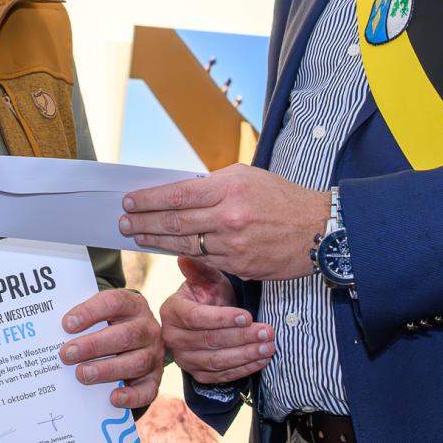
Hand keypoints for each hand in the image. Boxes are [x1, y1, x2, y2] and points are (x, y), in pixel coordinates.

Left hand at [57, 288, 162, 409]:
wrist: (137, 341)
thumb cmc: (111, 325)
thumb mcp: (103, 314)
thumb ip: (85, 319)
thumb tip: (55, 333)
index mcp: (132, 305)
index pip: (114, 302)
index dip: (90, 312)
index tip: (67, 324)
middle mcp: (147, 328)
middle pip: (124, 336)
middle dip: (93, 346)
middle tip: (66, 354)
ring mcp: (153, 354)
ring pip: (136, 362)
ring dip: (106, 370)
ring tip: (81, 374)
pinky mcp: (155, 378)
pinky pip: (148, 389)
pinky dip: (132, 396)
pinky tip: (113, 398)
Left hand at [119, 163, 327, 280]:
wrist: (319, 229)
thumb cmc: (282, 197)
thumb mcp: (247, 177)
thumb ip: (213, 185)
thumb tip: (179, 193)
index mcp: (229, 188)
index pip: (177, 194)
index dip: (148, 199)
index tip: (128, 201)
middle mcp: (228, 217)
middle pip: (175, 221)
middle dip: (143, 222)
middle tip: (123, 223)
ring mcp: (234, 245)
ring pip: (185, 244)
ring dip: (156, 241)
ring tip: (137, 237)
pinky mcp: (241, 266)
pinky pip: (205, 260)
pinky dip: (183, 254)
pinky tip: (168, 249)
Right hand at [160, 257, 273, 384]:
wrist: (208, 317)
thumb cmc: (208, 294)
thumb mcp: (206, 278)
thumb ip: (198, 269)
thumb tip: (184, 258)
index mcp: (172, 311)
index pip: (196, 317)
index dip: (222, 318)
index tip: (247, 316)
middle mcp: (173, 338)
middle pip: (209, 340)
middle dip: (242, 336)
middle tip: (267, 332)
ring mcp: (185, 359)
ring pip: (217, 361)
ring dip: (246, 354)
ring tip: (269, 347)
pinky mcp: (198, 375)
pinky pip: (222, 376)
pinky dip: (244, 369)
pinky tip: (261, 360)